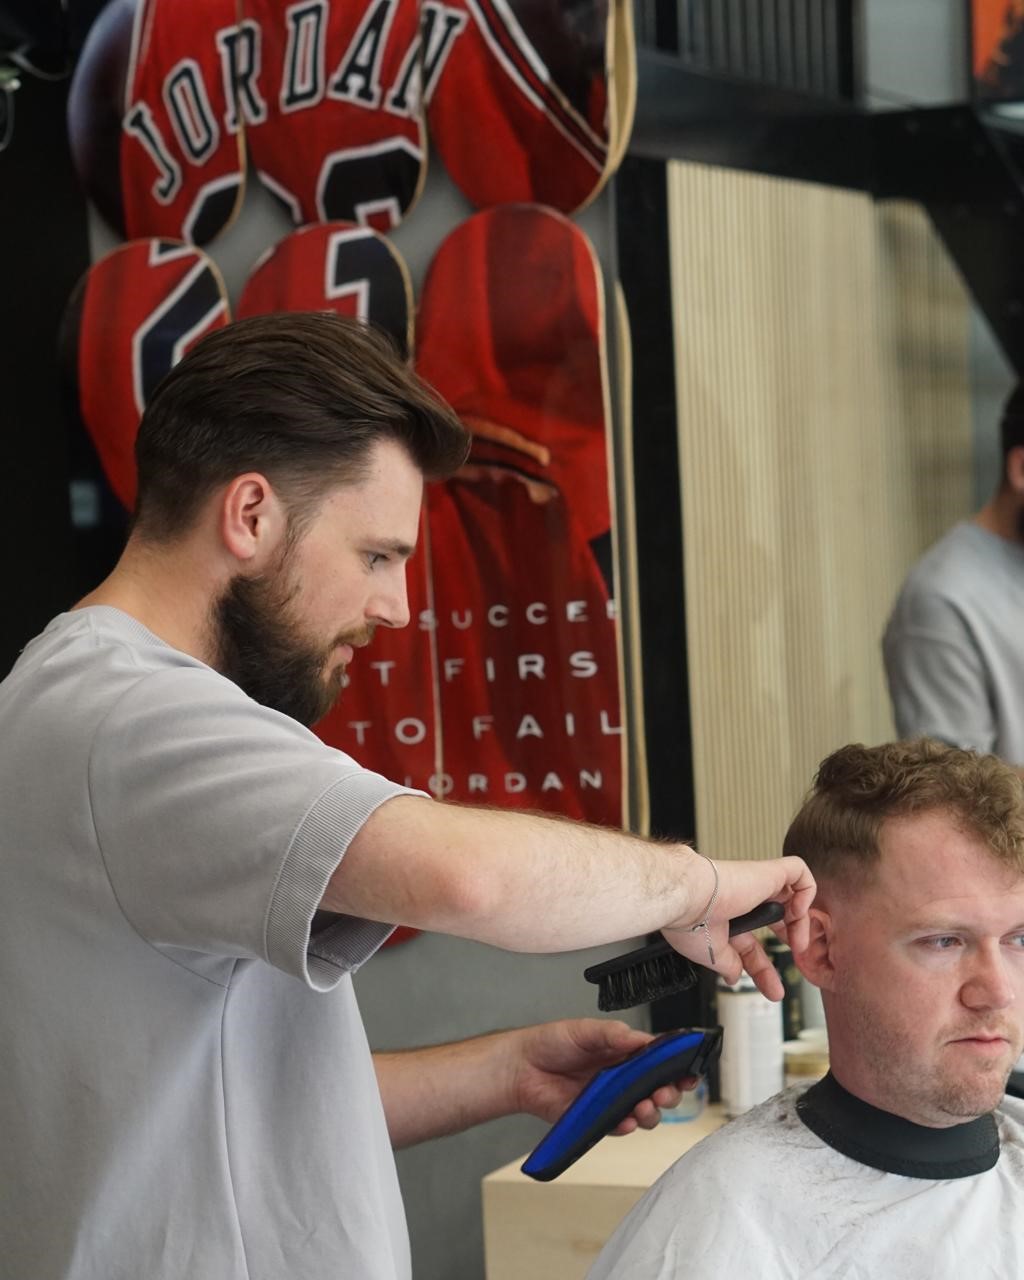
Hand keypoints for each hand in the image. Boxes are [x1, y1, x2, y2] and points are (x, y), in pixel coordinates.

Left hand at [509, 1018, 696, 1134]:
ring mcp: (612, 1099)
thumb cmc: (551, 1042)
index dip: (678, 1066)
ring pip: (645, 1111)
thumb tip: (642, 1039)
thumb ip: (613, 1034)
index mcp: (625, 1052)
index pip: (660, 1060)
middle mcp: (623, 1077)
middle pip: (660, 1089)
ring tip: (647, 1105)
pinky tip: (628, 1119)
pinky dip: (628, 1125)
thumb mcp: (584, 1030)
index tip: (689, 1070)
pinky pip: (619, 1126)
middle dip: (670, 1092)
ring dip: (652, 1112)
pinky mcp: (597, 1119)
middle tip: (666, 1091)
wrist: (521, 1067)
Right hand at [662, 854, 815, 999]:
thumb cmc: (690, 920)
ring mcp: (757, 885)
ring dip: (801, 921)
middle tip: (796, 954)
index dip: (764, 969)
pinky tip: (797, 911)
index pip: (752, 945)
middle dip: (793, 937)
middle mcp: (743, 901)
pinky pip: (798, 871)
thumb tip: (733, 976)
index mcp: (728, 919)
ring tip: (798, 941)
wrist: (687, 898)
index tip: (774, 990)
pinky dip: (806, 890)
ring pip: (792, 894)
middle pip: (777, 920)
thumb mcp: (712, 953)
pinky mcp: (767, 872)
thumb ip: (728, 964)